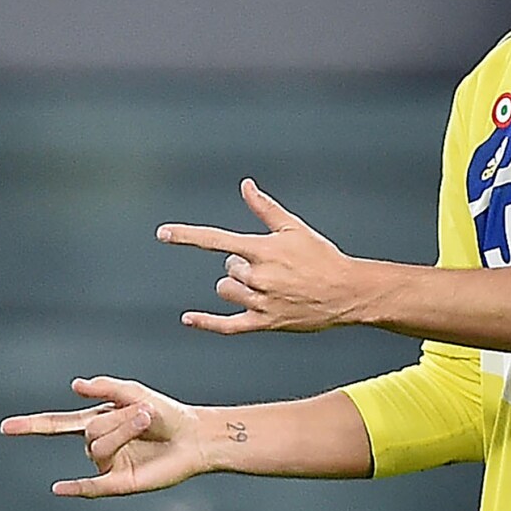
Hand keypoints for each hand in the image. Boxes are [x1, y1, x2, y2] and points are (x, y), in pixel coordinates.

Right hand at [1, 375, 210, 497]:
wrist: (194, 437)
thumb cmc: (167, 414)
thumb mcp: (136, 393)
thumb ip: (107, 388)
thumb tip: (75, 386)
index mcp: (97, 422)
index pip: (57, 424)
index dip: (31, 425)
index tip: (5, 428)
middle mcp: (98, 445)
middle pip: (88, 430)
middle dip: (118, 418)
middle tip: (147, 413)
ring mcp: (108, 465)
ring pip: (98, 447)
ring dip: (124, 430)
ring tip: (148, 421)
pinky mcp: (120, 483)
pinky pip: (92, 486)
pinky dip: (75, 487)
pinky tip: (58, 487)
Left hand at [157, 178, 371, 334]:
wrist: (347, 292)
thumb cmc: (321, 257)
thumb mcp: (294, 229)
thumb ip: (264, 208)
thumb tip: (245, 185)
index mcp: (263, 250)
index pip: (216, 240)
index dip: (187, 236)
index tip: (163, 233)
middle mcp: (259, 277)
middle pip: (227, 269)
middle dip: (241, 266)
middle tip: (272, 269)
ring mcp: (261, 302)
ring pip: (226, 291)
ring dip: (236, 287)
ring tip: (265, 287)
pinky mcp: (265, 324)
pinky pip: (227, 326)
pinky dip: (206, 323)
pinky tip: (188, 319)